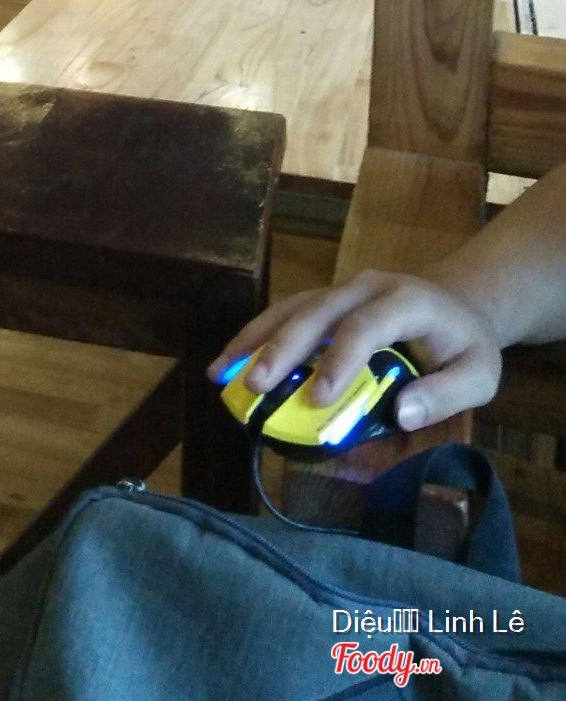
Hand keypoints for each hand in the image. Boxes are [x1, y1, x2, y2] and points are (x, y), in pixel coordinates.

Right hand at [208, 269, 502, 432]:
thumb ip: (446, 394)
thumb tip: (401, 414)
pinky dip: (255, 337)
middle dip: (282, 349)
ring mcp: (339, 289)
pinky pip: (285, 313)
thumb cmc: (465, 344)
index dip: (339, 360)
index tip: (318, 399)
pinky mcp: (323, 300)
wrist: (456, 301)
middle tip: (255, 385)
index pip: (365, 326)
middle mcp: (365, 287)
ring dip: (256, 339)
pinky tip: (229, 361)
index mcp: (404, 301)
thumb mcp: (479, 374)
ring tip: (221, 372)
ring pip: (291, 308)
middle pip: (315, 312)